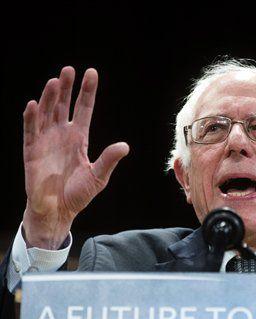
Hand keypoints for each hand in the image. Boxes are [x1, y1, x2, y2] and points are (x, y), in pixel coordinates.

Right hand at [22, 67, 129, 249]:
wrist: (58, 211)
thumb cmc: (78, 194)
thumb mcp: (98, 176)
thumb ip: (109, 159)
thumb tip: (125, 146)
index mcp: (79, 138)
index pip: (83, 109)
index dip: (87, 92)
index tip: (91, 73)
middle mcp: (62, 135)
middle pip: (63, 105)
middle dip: (67, 88)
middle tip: (69, 69)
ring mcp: (46, 141)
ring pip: (47, 113)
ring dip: (49, 97)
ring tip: (55, 81)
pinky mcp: (32, 152)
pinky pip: (30, 131)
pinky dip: (31, 118)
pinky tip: (33, 103)